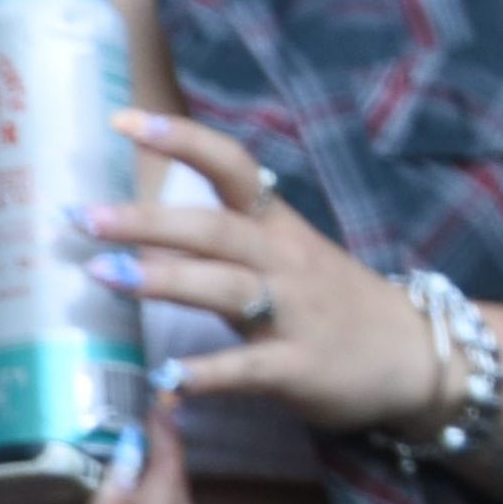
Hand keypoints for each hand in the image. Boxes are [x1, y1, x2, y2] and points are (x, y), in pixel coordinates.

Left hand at [85, 108, 452, 443]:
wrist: (419, 354)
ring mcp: (293, 313)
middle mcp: (284, 261)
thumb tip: (141, 231)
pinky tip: (164, 382)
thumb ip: (226, 244)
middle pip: (214, 229)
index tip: (124, 121)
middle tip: (84, 216)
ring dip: (164, 280)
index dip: (183, 141)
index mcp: (279, 228)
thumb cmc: (338, 304)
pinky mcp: (299, 367)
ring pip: (226, 287)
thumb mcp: (290, 258)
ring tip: (103, 275)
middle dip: (147, 220)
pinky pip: (248, 368)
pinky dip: (206, 375)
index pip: (232, 168)